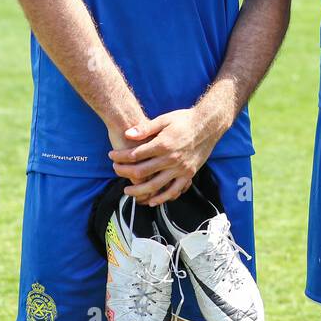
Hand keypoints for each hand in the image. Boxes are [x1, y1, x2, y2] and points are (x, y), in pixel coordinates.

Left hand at [108, 107, 222, 205]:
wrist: (209, 125)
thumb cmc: (185, 120)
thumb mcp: (165, 119)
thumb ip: (146, 128)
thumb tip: (128, 134)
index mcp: (163, 144)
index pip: (135, 155)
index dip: (120, 156)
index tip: (112, 156)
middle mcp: (171, 158)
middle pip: (141, 171)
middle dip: (124, 172)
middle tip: (115, 170)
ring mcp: (180, 168)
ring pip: (155, 185)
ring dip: (138, 191)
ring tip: (127, 190)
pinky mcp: (189, 174)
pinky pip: (174, 190)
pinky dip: (162, 198)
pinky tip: (151, 201)